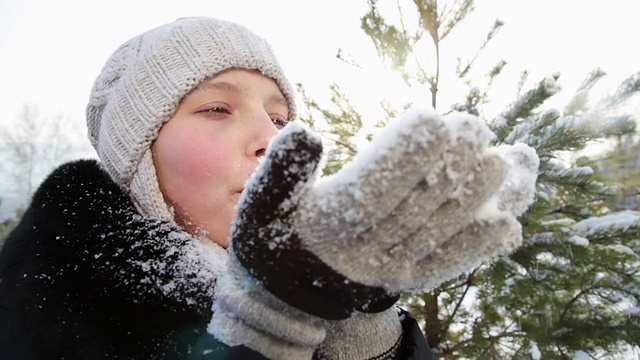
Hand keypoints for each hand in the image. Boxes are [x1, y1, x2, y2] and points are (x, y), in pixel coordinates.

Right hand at [228, 108, 529, 319]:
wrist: (288, 292)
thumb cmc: (275, 238)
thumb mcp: (264, 202)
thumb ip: (283, 169)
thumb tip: (307, 133)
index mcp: (328, 225)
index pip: (374, 187)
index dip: (406, 155)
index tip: (434, 119)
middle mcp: (365, 250)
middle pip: (414, 205)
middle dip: (448, 164)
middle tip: (475, 127)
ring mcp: (390, 267)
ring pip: (436, 232)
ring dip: (471, 199)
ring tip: (501, 162)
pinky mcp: (407, 279)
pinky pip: (445, 264)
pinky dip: (476, 248)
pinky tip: (508, 227)